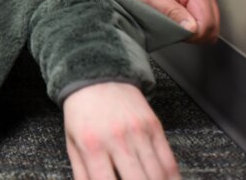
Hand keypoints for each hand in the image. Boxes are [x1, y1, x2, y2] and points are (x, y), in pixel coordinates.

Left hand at [63, 82, 179, 179]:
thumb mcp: (72, 143)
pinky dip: (172, 179)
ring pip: (157, 176)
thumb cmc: (81, 113)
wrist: (96, 77)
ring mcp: (139, 133)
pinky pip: (169, 161)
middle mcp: (117, 140)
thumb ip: (82, 174)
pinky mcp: (155, 127)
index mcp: (91, 146)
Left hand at [120, 0, 219, 43]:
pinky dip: (195, 26)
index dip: (193, 35)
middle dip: (195, 34)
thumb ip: (171, 11)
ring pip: (212, 26)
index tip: (177, 33)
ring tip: (175, 22)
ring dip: (195, 31)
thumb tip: (192, 29)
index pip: (207, 22)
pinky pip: (207, 21)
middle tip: (174, 29)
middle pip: (213, 26)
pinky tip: (181, 19)